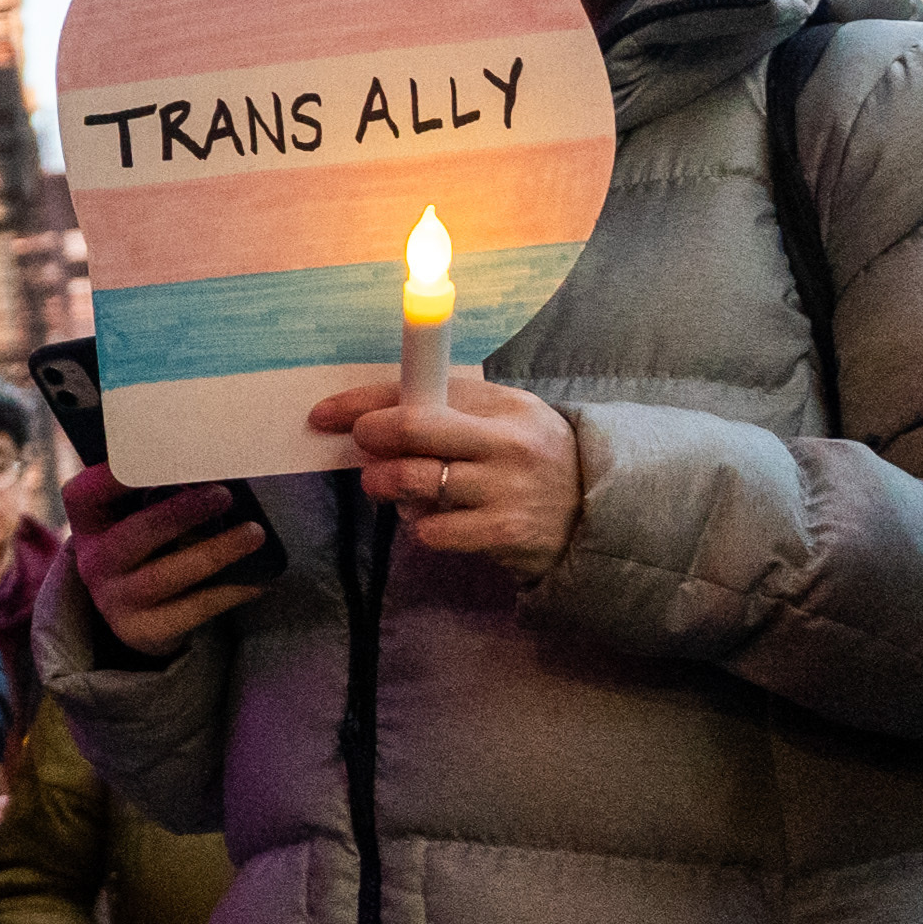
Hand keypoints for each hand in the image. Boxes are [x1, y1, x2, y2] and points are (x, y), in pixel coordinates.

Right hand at [75, 473, 273, 657]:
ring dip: (213, 552)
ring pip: (163, 577)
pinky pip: (191, 610)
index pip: (85, 495)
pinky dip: (227, 593)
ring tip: (253, 533)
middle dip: (179, 514)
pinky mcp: (143, 629)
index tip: (157, 457)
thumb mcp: (132, 516)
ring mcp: (116, 599)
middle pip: (132, 537)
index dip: (113, 478)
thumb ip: (154, 491)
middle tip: (223, 495)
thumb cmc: (145, 547)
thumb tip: (209, 466)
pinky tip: (256, 580)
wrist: (133, 612)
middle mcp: (94, 562)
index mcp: (89, 524)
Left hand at [310, 372, 580, 585]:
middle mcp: (508, 443)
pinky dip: (420, 526)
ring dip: (386, 486)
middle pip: (412, 429)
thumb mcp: (504, 420)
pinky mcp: (503, 533)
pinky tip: (437, 520)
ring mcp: (506, 489)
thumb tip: (366, 413)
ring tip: (394, 487)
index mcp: (505, 406)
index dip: (364, 401)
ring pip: (412, 481)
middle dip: (370, 439)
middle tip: (364, 452)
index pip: (422, 390)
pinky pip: (430, 530)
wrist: (598, 514)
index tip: (325, 414)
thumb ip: (449, 410)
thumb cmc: (530, 460)